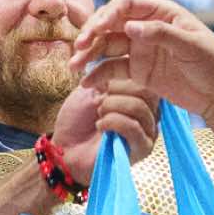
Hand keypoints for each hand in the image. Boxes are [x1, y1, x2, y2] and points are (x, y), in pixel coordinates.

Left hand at [49, 68, 160, 184]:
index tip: (101, 84)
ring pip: (139, 108)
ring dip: (112, 107)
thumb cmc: (77, 121)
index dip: (122, 76)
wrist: (64, 149)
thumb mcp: (91, 89)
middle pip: (146, 91)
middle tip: (99, 102)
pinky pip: (134, 127)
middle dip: (117, 91)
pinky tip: (100, 126)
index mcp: (139, 97)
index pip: (144, 79)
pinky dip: (112, 122)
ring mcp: (148, 132)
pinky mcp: (142, 148)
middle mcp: (149, 113)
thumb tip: (125, 65)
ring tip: (99, 114)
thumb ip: (109, 76)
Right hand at [69, 0, 213, 127]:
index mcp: (160, 13)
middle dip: (92, 34)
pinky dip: (98, 75)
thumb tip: (129, 26)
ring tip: (74, 67)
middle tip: (79, 48)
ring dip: (89, 54)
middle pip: (110, 24)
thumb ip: (160, 34)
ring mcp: (141, 50)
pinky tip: (87, 83)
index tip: (96, 29)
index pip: (125, 5)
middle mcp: (146, 28)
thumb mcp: (190, 45)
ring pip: (107, 47)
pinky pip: (113, 69)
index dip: (107, 15)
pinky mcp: (139, 72)